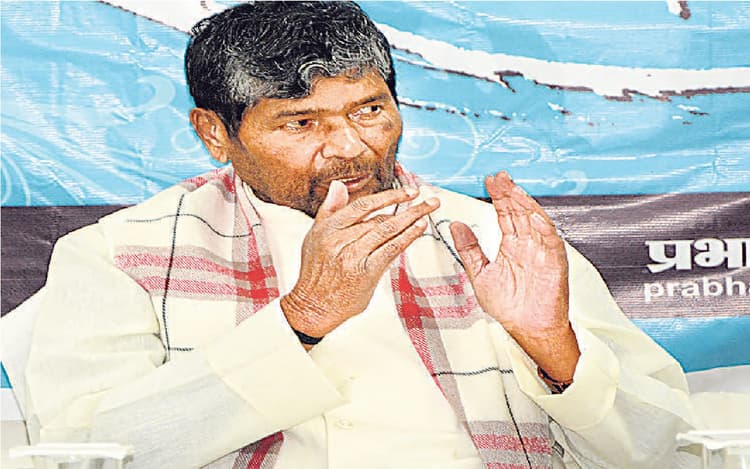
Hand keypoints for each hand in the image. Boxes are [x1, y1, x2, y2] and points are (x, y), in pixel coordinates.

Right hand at [281, 181, 439, 340]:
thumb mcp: (315, 236)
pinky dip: (407, 236)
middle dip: (407, 207)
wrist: (313, 306)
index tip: (407, 191)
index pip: (363, 205)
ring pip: (387, 230)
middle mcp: (340, 239)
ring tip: (429, 209)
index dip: (388, 196)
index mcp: (328, 228)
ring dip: (412, 217)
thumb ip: (329, 210)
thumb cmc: (315, 273)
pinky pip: (391, 249)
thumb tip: (338, 185)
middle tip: (427, 199)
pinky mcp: (366, 272)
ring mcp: (353, 255)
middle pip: (379, 218)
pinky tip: (420, 227)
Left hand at [449, 171, 578, 380]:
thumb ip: (469, 249)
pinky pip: (551, 241)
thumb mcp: (480, 274)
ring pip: (535, 221)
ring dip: (525, 204)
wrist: (527, 329)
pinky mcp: (555, 263)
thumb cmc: (508, 306)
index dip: (499, 196)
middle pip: (519, 212)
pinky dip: (543, 227)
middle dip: (509, 193)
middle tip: (498, 177)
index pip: (505, 214)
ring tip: (513, 189)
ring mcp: (542, 252)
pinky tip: (533, 215)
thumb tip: (456, 225)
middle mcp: (528, 244)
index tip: (489, 180)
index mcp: (512, 245)